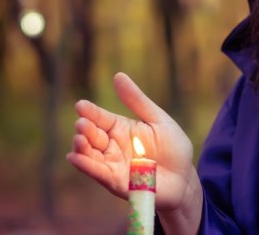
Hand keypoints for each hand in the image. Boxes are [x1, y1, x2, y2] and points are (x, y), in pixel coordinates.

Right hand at [66, 72, 202, 225]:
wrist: (184, 178)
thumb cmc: (173, 148)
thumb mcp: (157, 120)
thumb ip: (137, 101)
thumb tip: (118, 76)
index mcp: (121, 128)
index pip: (102, 118)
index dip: (90, 112)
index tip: (80, 105)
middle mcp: (113, 146)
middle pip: (93, 136)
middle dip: (85, 129)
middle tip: (82, 124)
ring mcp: (112, 164)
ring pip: (90, 154)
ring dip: (81, 147)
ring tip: (79, 139)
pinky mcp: (115, 181)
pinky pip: (98, 173)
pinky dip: (85, 166)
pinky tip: (74, 157)